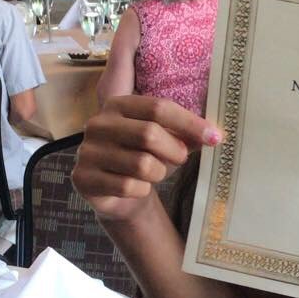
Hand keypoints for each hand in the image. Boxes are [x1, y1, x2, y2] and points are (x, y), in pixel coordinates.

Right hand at [72, 95, 221, 222]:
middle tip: (181, 158)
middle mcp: (98, 123)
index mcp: (118, 104)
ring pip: (141, 164)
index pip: (158, 107)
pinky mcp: (83, 177)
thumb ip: (187, 134)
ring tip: (154, 173)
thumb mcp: (167, 141)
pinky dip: (141, 190)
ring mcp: (87, 151)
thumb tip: (214, 134)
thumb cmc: (144, 158)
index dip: (190, 122)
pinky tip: (136, 187)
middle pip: (150, 134)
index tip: (215, 137)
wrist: (117, 193)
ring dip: (158, 173)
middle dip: (175, 151)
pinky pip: (128, 186)